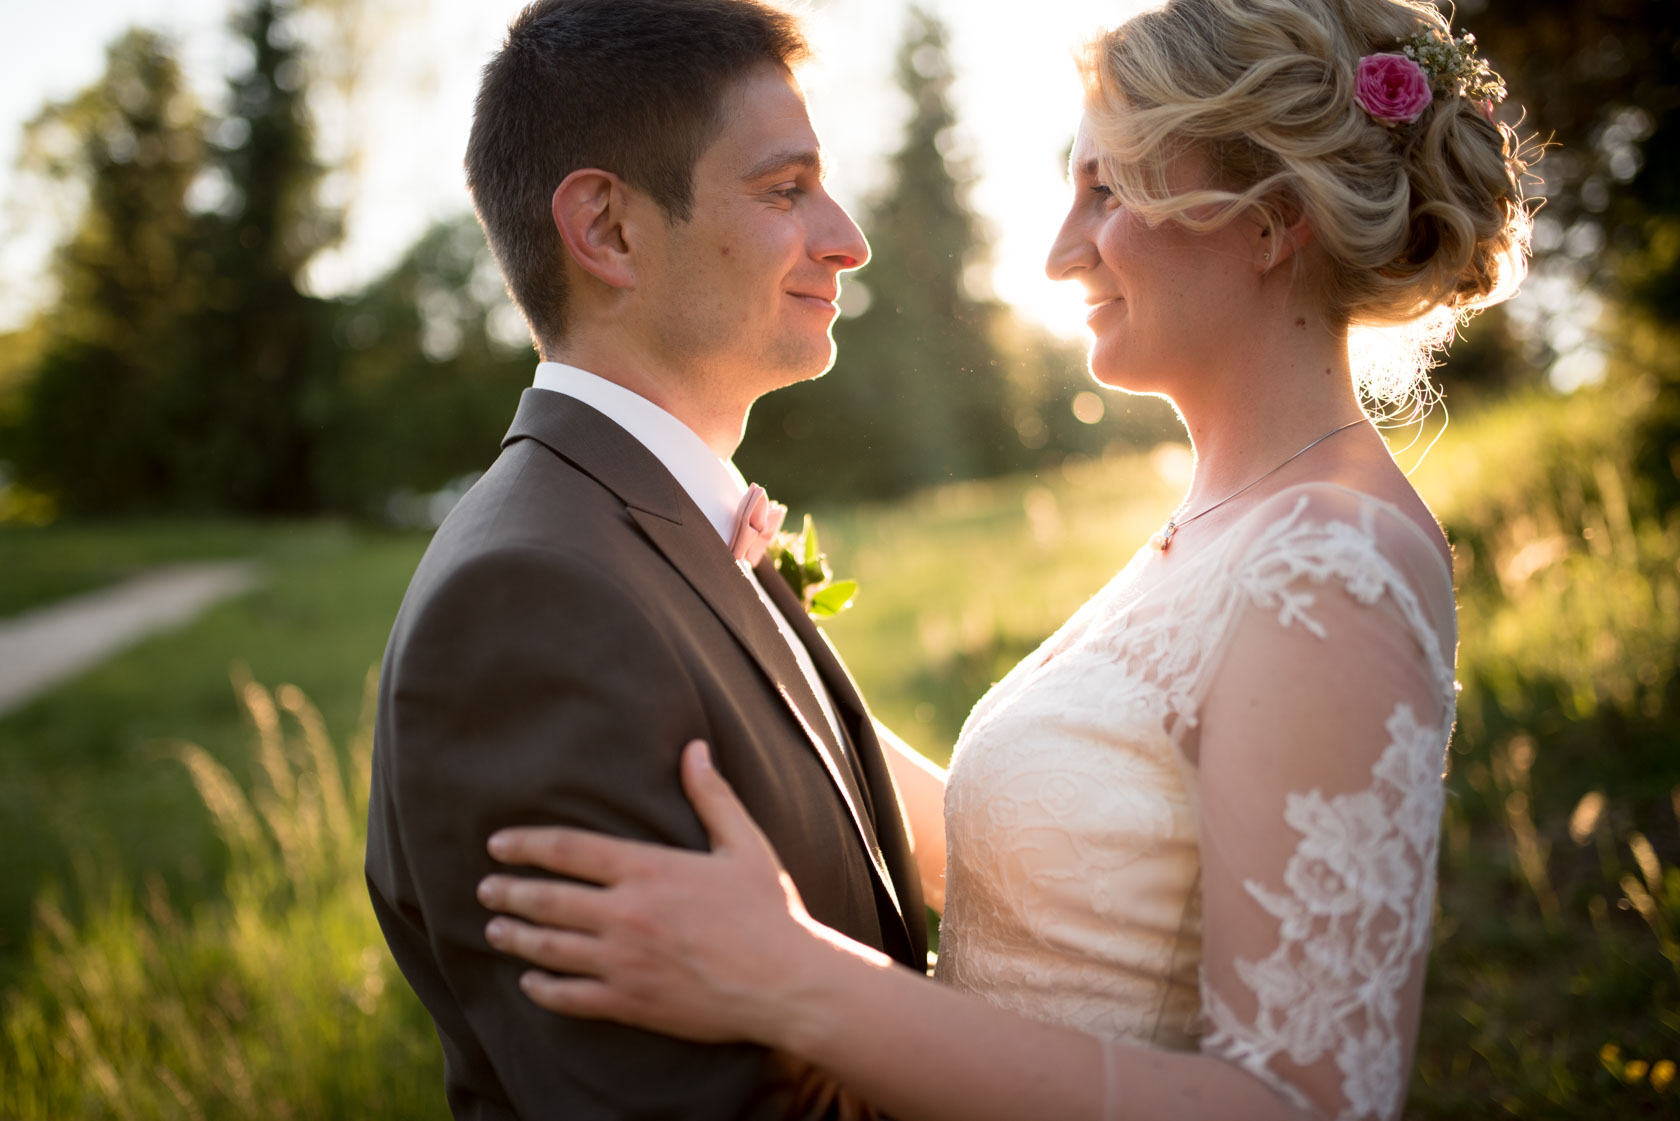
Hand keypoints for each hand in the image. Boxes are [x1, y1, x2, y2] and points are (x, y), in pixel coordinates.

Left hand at [477, 740, 820, 1045]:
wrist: (785, 982)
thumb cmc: (770, 911)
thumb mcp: (744, 845)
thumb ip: (712, 797)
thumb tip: (695, 749)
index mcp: (648, 869)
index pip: (568, 849)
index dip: (526, 844)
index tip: (498, 844)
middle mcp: (626, 913)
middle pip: (547, 899)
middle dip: (509, 891)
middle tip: (485, 888)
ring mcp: (624, 961)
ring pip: (550, 948)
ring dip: (516, 937)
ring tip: (494, 929)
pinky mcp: (631, 1002)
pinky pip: (571, 998)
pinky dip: (544, 990)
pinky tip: (530, 983)